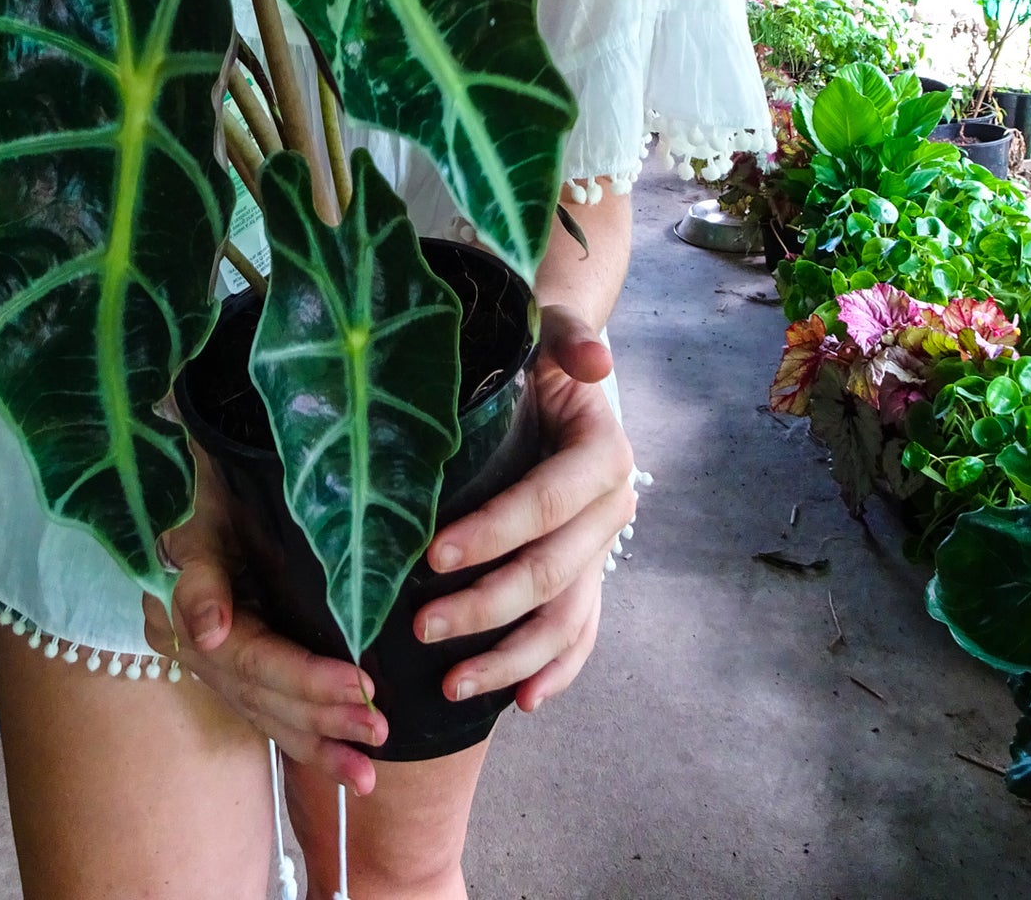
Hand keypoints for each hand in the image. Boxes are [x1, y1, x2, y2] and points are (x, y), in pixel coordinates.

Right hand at [143, 459, 386, 794]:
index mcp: (184, 616)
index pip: (253, 661)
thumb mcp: (199, 518)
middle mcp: (200, 650)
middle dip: (324, 718)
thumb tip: (209, 634)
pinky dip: (308, 738)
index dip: (307, 679)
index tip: (362, 685)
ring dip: (320, 746)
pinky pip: (272, 710)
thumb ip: (201, 577)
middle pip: (264, 696)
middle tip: (378, 729)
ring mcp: (218, 663)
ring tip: (366, 775)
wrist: (199, 479)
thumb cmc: (206, 488)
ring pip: (269, 715)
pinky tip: (344, 760)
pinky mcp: (241, 665)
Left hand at [412, 303, 635, 711]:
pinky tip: (519, 700)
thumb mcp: (549, 330)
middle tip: (420, 626)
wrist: (554, 367)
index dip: (496, 531)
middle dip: (485, 604)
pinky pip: (579, 632)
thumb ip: (568, 335)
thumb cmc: (538, 350)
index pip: (548, 503)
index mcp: (603, 454)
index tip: (433, 554)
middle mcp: (610, 509)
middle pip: (550, 572)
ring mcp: (600, 548)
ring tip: (451, 684)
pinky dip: (554, 669)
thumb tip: (593, 359)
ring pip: (564, 617)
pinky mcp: (587, 573)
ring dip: (510, 656)